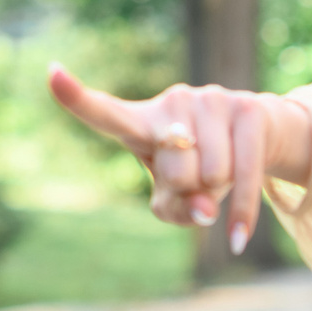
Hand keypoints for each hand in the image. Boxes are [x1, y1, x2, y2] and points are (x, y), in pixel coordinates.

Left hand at [46, 64, 311, 256]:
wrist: (259, 131)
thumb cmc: (201, 166)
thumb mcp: (176, 195)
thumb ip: (177, 209)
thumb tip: (205, 213)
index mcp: (142, 121)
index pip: (105, 113)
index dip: (77, 97)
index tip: (53, 73)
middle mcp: (173, 101)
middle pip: (178, 171)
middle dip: (192, 189)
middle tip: (199, 179)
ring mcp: (211, 99)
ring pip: (213, 175)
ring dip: (219, 190)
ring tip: (222, 169)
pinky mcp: (249, 109)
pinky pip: (245, 175)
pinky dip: (242, 214)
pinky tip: (238, 238)